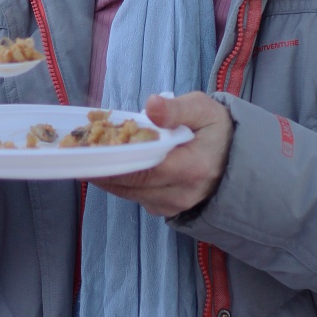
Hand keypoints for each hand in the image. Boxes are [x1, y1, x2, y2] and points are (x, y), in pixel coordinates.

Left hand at [92, 92, 232, 217]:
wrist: (238, 160)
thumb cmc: (218, 130)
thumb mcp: (204, 109)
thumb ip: (176, 109)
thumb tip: (151, 106)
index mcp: (192, 167)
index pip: (142, 169)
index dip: (112, 161)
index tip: (88, 149)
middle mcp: (181, 194)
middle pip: (130, 184)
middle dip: (102, 167)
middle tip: (78, 151)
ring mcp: (173, 206)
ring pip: (128, 193)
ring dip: (108, 175)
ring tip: (91, 154)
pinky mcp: (166, 210)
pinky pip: (135, 197)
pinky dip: (122, 181)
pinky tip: (113, 163)